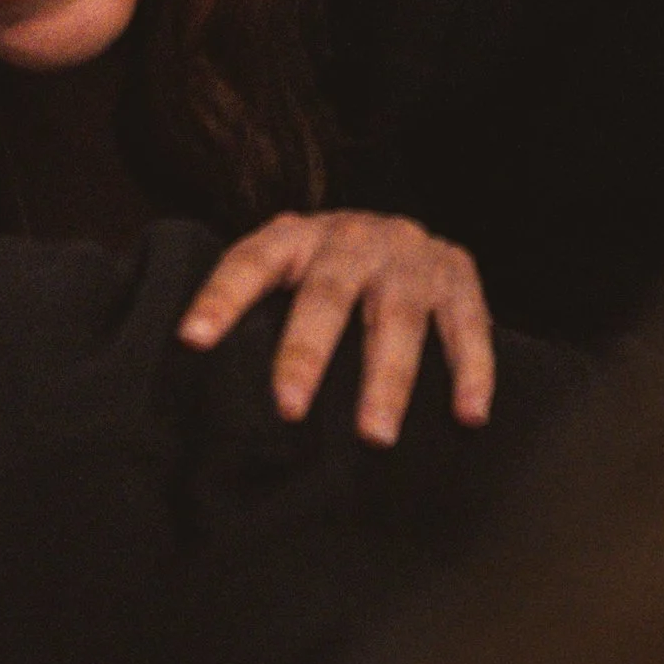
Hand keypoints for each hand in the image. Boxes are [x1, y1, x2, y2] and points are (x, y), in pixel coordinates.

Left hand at [178, 210, 493, 446]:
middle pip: (326, 295)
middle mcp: (351, 239)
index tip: (192, 339)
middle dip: (306, 353)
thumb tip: (196, 357)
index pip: (249, 261)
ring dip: (386, 380)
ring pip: (397, 319)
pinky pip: (468, 327)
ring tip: (374, 436)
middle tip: (288, 407)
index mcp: (295, 235)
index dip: (220, 298)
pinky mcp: (459, 276)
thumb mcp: (286, 265)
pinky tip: (468, 415)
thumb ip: (255, 299)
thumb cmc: (324, 265)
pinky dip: (471, 371)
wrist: (400, 227)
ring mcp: (408, 257)